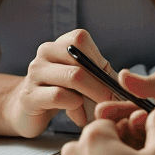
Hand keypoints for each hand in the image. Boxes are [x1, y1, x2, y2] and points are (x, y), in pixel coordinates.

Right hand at [3, 29, 117, 135]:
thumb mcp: (82, 79)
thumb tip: (125, 81)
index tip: (107, 78)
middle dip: (101, 83)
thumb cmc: (62, 92)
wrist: (28, 109)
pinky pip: (59, 96)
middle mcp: (45, 53)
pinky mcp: (29, 95)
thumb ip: (99, 74)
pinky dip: (75, 108)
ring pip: (72, 77)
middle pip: (80, 60)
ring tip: (98, 109)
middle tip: (112, 100)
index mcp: (59, 44)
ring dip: (92, 95)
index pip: (81, 38)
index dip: (97, 58)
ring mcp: (35, 73)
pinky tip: (79, 116)